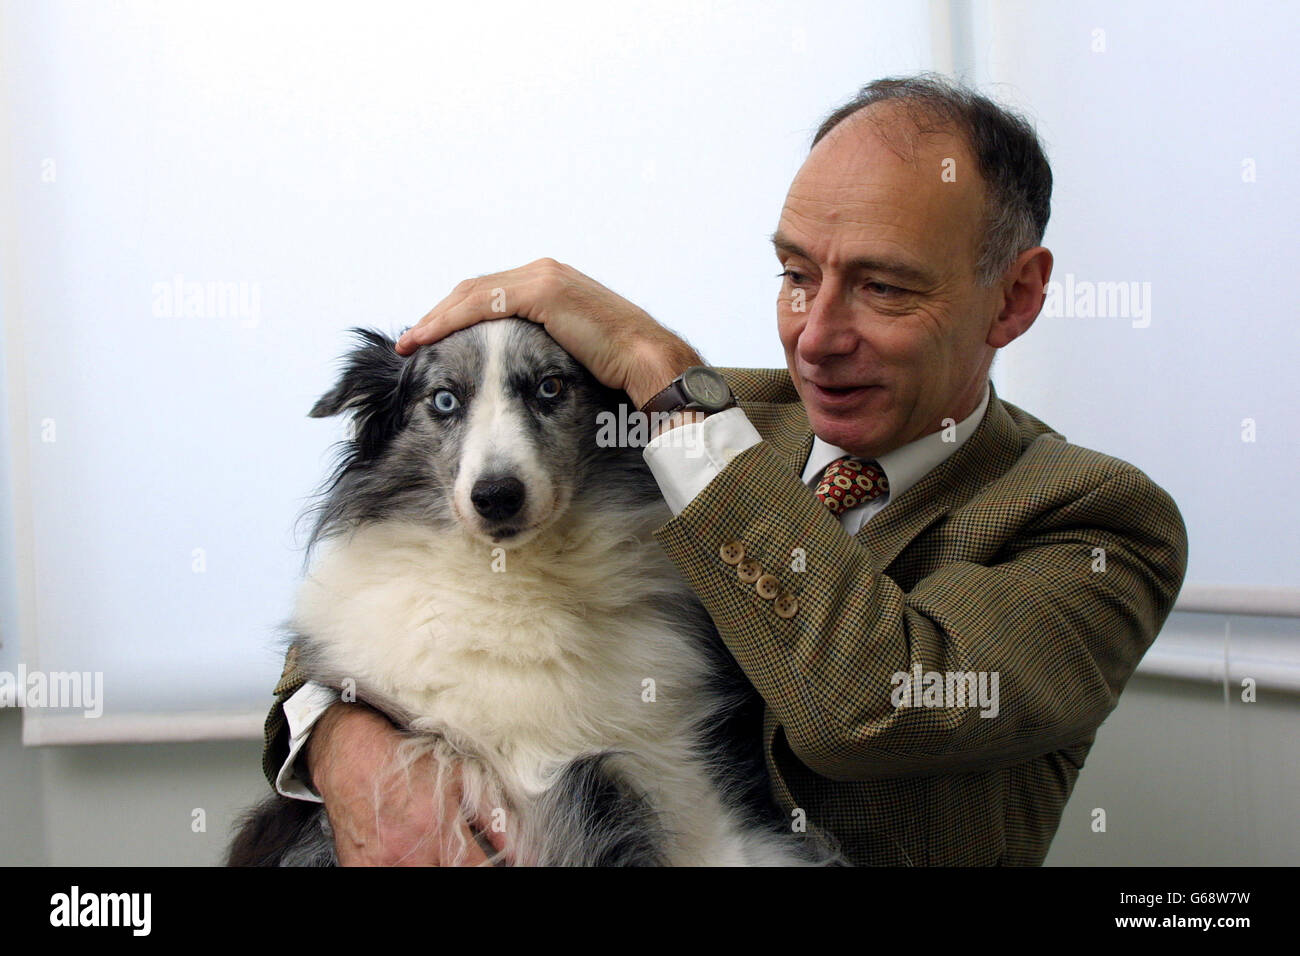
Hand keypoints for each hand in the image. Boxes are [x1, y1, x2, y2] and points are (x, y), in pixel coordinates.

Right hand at [305, 702, 505, 865]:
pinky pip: (384, 878)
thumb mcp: (458, 779)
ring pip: (420, 878)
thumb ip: (491, 815)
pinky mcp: (361, 867)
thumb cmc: (406, 764)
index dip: (490, 870)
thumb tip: (516, 848)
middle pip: (450, 876)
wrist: (353, 757)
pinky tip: (406, 858)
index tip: (497, 868)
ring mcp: (385, 862)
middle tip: (455, 856)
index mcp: (441, 828)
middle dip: (456, 868)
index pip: (478, 870)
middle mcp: (413, 850)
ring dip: (431, 868)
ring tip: (433, 855)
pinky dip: (399, 868)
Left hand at [394, 258, 702, 406]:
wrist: (647, 361)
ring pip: (472, 294)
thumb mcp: (572, 350)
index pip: (491, 293)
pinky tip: (430, 339)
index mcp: (552, 282)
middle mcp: (544, 272)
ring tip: (413, 342)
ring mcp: (543, 279)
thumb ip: (544, 347)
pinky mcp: (543, 293)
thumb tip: (524, 370)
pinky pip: (483, 304)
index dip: (458, 315)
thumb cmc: (616, 366)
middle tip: (414, 340)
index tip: (434, 338)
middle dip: (441, 315)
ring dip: (438, 318)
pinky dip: (452, 321)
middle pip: (475, 289)